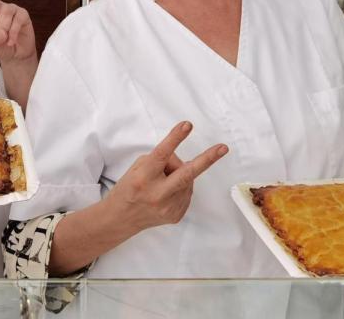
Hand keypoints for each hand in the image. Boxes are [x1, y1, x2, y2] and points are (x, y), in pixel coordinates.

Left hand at [0, 0, 36, 63]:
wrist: (17, 54)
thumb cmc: (1, 47)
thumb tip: (1, 31)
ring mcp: (10, 10)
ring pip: (6, 12)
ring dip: (5, 27)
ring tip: (5, 39)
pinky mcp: (22, 15)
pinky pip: (18, 20)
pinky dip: (14, 32)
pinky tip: (12, 40)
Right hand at [105, 121, 227, 234]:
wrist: (120, 219)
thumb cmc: (129, 187)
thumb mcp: (138, 167)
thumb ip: (161, 161)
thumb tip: (182, 160)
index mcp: (144, 177)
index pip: (161, 154)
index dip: (175, 138)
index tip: (187, 125)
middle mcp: (157, 193)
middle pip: (186, 174)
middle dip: (207, 159)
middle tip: (223, 148)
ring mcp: (168, 207)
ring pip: (187, 181)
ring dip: (180, 175)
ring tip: (162, 181)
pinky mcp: (176, 215)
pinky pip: (186, 194)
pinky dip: (180, 188)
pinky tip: (166, 193)